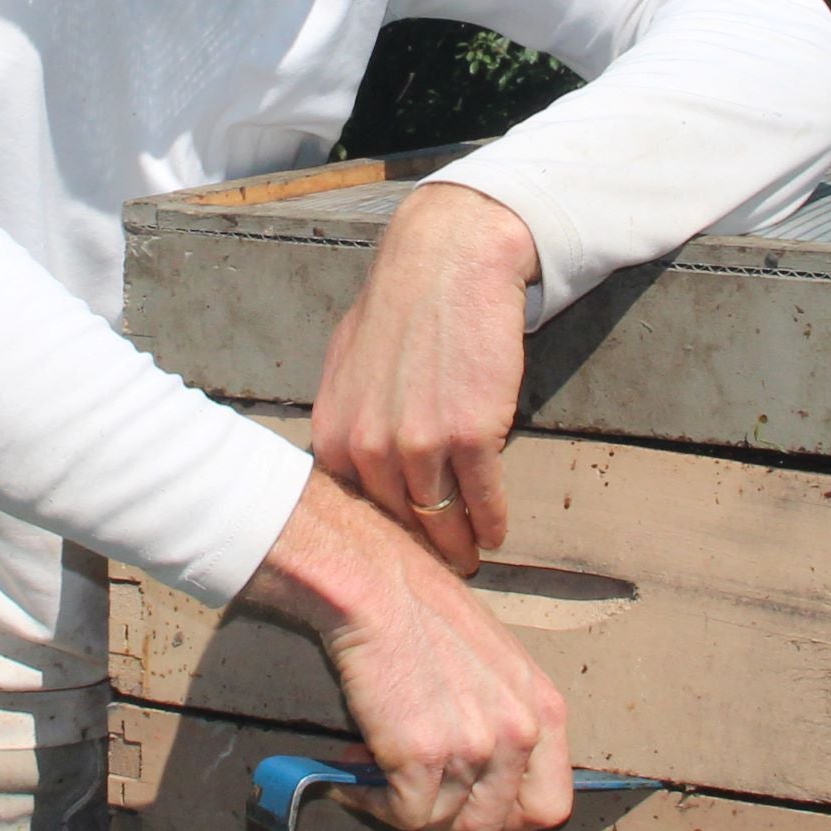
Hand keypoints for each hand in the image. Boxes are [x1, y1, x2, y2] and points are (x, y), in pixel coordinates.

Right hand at [237, 469, 572, 830]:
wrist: (374, 586)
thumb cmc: (421, 610)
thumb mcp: (493, 662)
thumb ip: (500, 716)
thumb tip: (479, 774)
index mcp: (543, 707)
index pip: (549, 805)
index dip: (506, 817)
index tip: (467, 807)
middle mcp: (519, 731)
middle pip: (494, 823)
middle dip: (447, 818)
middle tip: (412, 794)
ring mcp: (474, 747)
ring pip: (445, 824)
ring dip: (405, 809)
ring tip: (376, 777)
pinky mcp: (423, 756)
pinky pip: (404, 815)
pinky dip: (375, 805)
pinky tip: (355, 778)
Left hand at [307, 180, 539, 575]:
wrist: (449, 260)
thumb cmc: (402, 305)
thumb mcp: (349, 363)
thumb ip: (350, 417)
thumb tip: (354, 455)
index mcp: (334, 432)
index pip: (356, 507)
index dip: (383, 534)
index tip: (400, 553)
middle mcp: (368, 446)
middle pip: (398, 522)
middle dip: (422, 550)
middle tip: (440, 570)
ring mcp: (418, 443)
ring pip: (440, 519)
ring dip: (460, 546)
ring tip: (470, 560)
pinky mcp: (468, 435)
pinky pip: (482, 498)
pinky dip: (491, 522)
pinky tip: (495, 533)